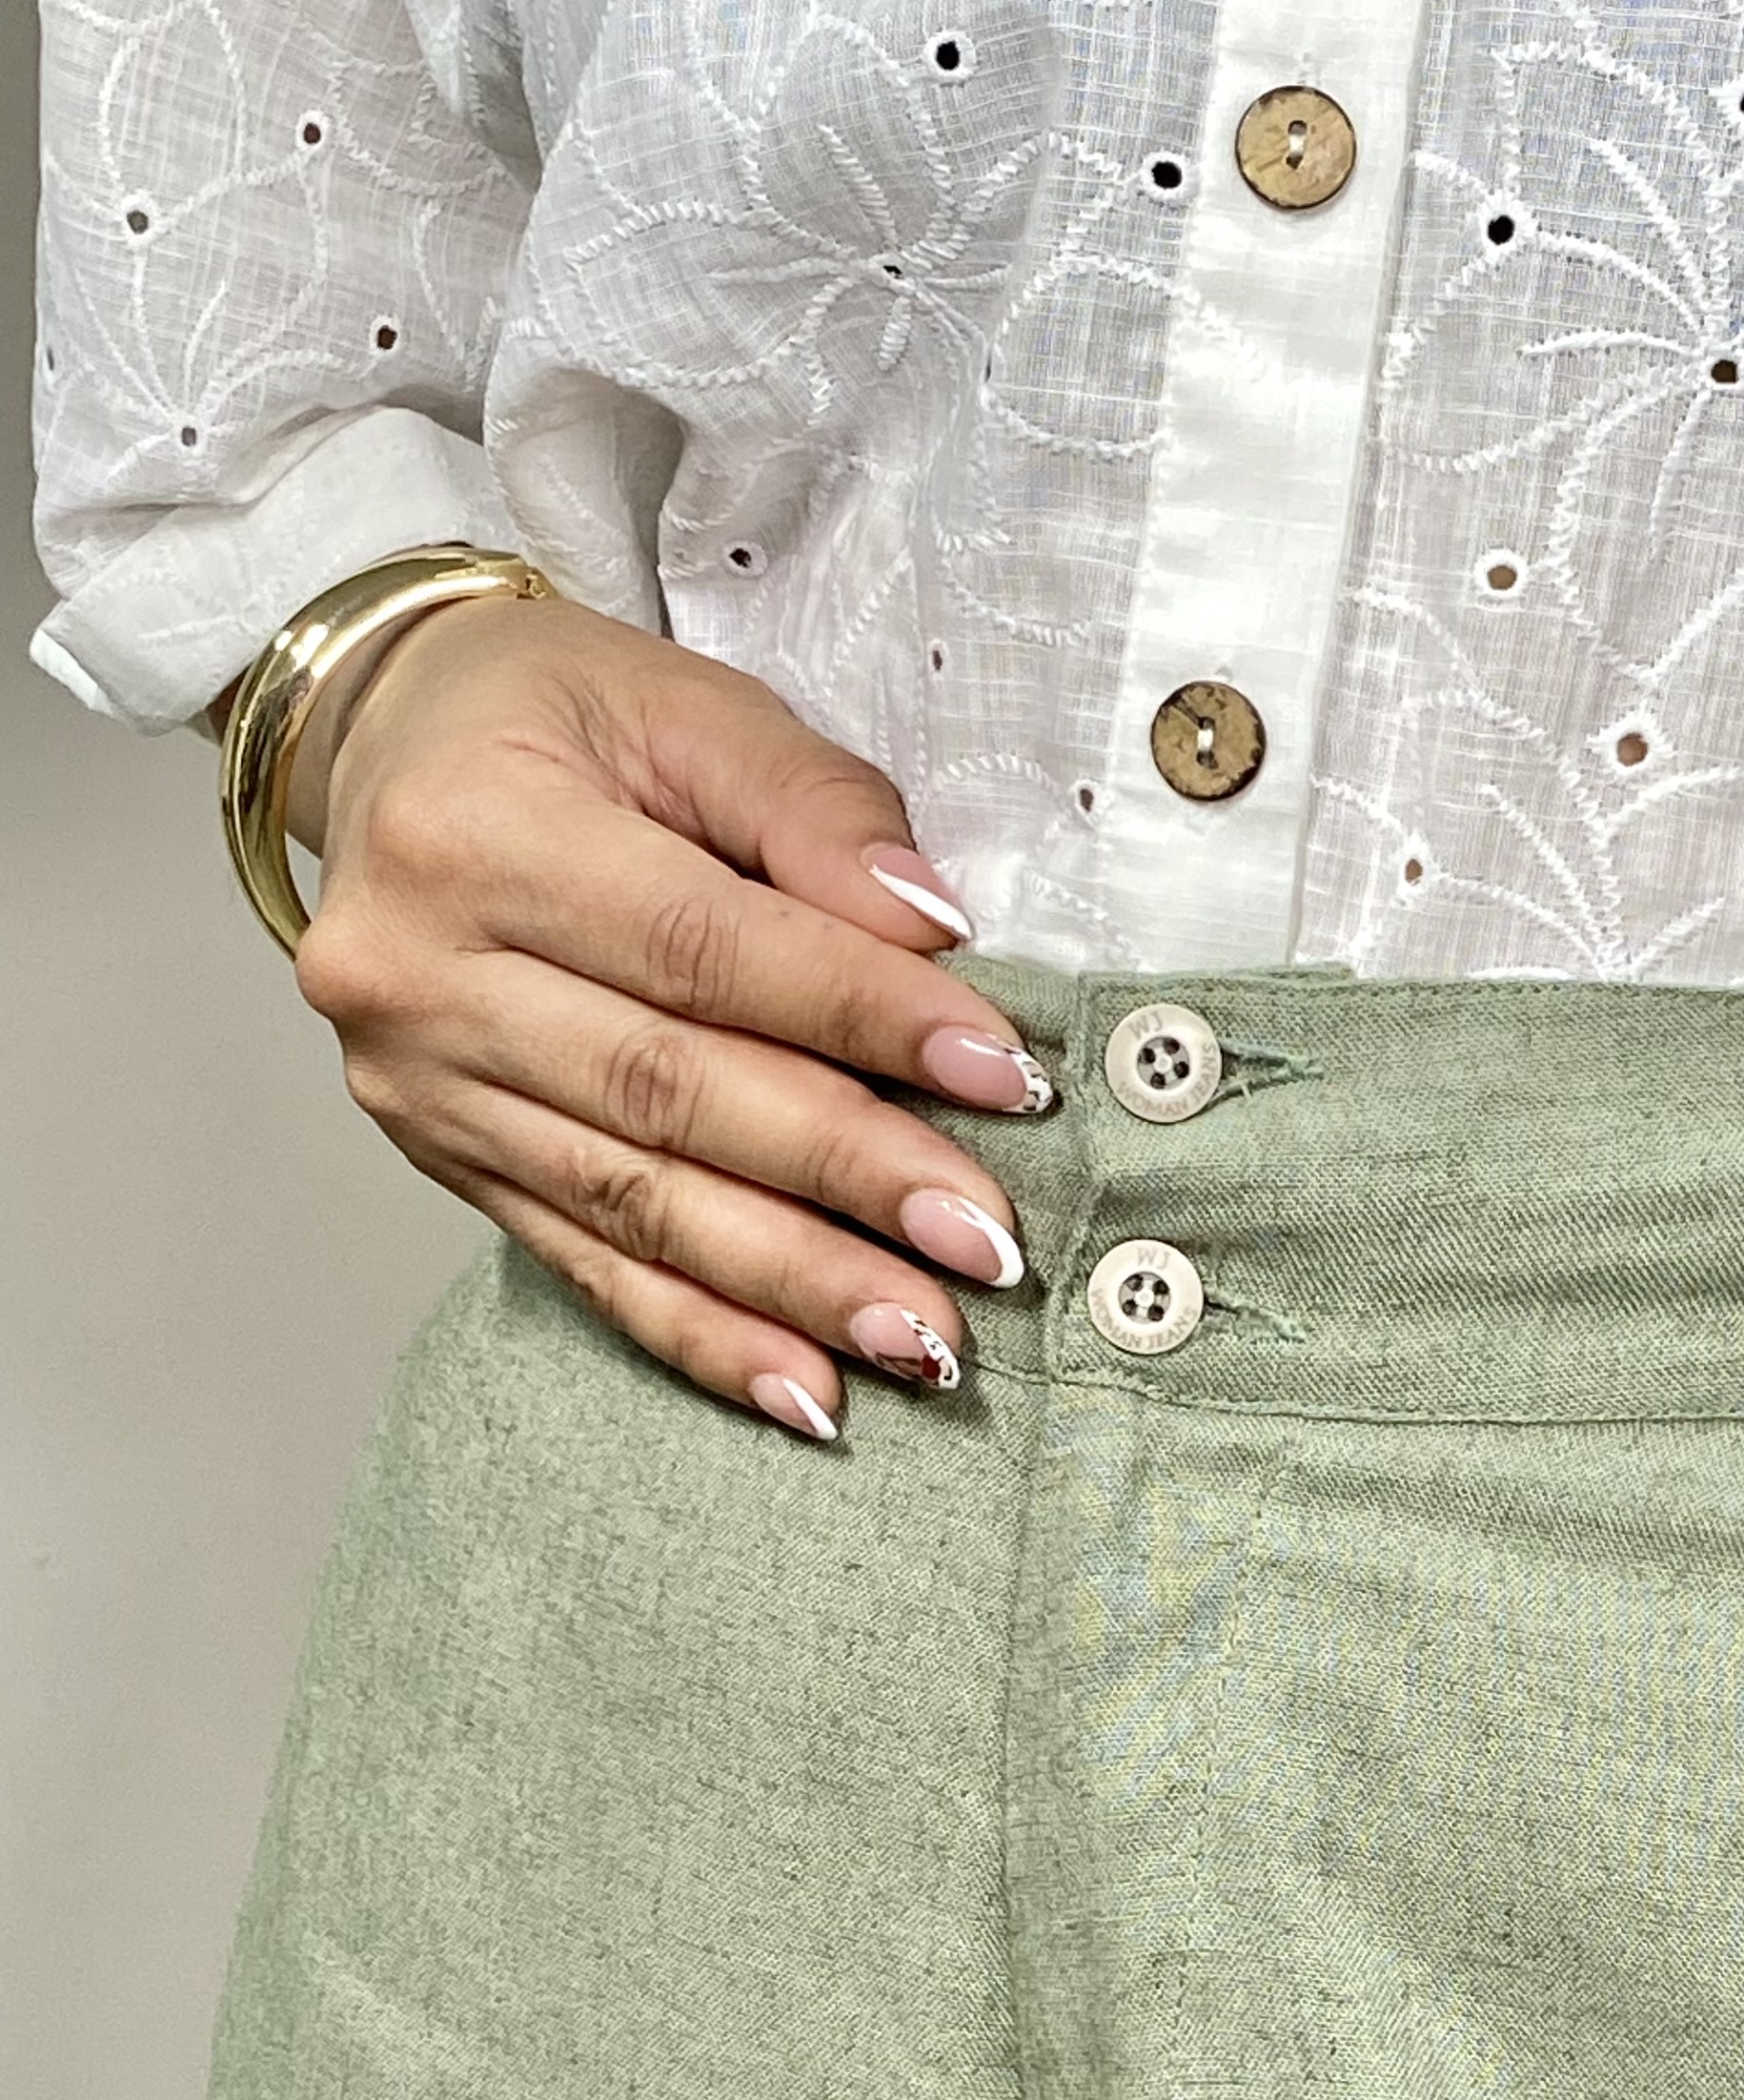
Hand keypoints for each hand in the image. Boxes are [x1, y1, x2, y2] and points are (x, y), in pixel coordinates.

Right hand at [287, 586, 1038, 1437]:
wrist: (387, 749)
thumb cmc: (555, 719)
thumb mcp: (680, 703)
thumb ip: (808, 806)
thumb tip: (933, 925)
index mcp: (477, 830)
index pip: (701, 946)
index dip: (858, 1015)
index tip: (1000, 1074)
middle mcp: (424, 973)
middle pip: (669, 1093)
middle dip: (846, 1176)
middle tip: (984, 1243)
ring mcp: (424, 1088)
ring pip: (636, 1204)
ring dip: (795, 1284)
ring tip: (926, 1337)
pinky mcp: (450, 1163)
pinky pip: (592, 1270)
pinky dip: (707, 1339)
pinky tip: (810, 1396)